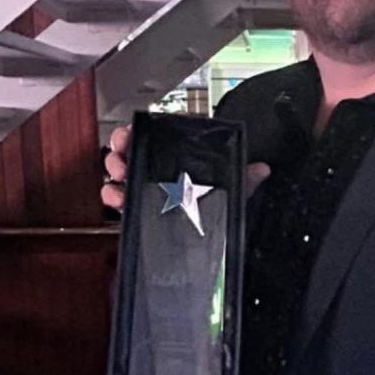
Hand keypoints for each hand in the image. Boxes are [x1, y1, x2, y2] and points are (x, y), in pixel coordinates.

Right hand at [101, 124, 270, 211]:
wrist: (205, 246)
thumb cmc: (219, 209)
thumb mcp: (231, 192)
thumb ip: (244, 179)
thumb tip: (262, 169)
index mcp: (187, 159)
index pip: (166, 134)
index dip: (150, 128)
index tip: (139, 129)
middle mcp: (166, 170)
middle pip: (138, 146)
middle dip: (125, 144)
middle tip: (122, 149)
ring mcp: (151, 186)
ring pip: (125, 167)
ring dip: (116, 165)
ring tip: (119, 172)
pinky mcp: (140, 205)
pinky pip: (121, 195)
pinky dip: (113, 194)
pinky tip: (115, 196)